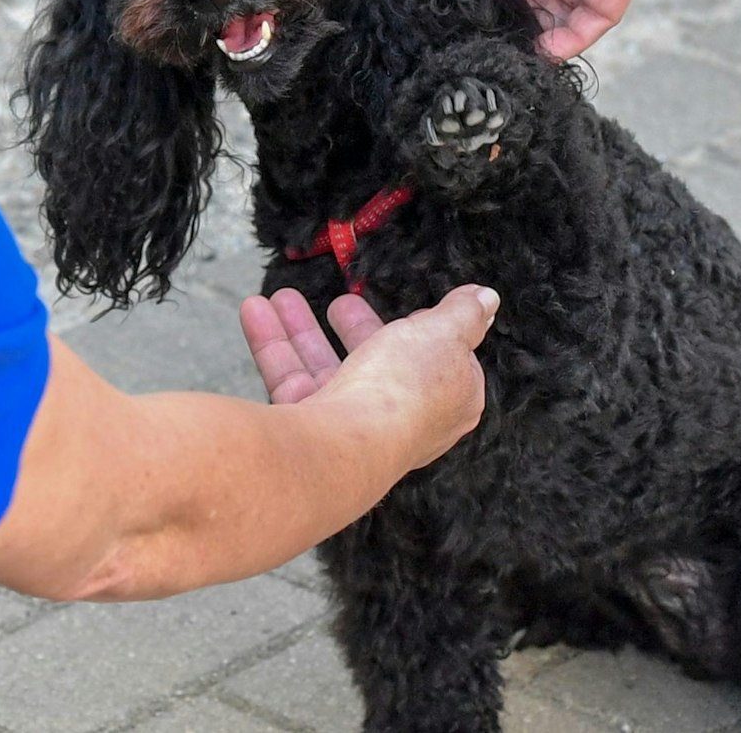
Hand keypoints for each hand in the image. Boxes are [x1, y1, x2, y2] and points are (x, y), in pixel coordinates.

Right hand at [241, 285, 494, 468]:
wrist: (344, 446)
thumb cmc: (403, 391)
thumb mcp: (444, 336)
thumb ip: (463, 314)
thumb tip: (486, 298)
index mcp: (446, 403)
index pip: (442, 367)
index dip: (427, 336)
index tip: (414, 314)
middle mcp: (399, 419)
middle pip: (377, 364)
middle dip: (356, 328)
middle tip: (341, 303)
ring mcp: (350, 424)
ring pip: (325, 368)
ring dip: (301, 328)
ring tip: (282, 294)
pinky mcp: (309, 427)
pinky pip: (288, 378)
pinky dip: (272, 342)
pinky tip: (254, 308)